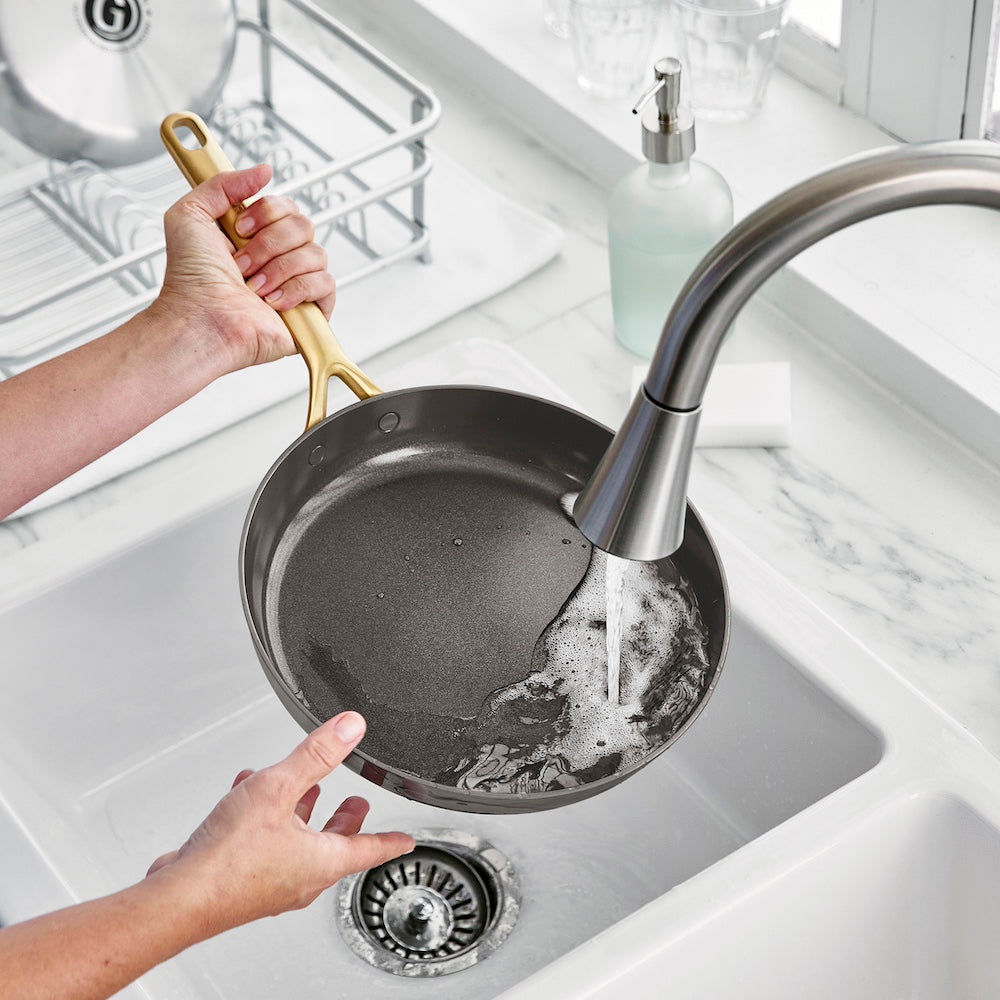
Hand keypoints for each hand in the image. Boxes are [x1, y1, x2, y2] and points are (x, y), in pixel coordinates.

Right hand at [146, 712, 413, 931]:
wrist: (177, 898)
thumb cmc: (228, 860)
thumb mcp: (279, 788)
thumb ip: (316, 755)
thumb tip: (350, 729)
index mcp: (322, 861)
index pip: (371, 849)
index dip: (391, 840)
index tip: (405, 840)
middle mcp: (300, 878)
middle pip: (334, 845)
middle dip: (345, 821)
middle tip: (354, 805)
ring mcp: (270, 883)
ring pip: (296, 844)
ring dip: (302, 815)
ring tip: (302, 791)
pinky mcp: (242, 881)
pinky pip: (264, 845)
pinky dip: (266, 819)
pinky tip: (247, 796)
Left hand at [154, 163, 336, 373]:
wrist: (200, 320)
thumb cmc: (189, 281)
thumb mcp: (190, 213)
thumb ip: (223, 182)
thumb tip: (265, 170)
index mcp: (257, 235)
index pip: (287, 206)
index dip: (266, 213)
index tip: (239, 230)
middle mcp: (279, 258)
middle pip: (304, 225)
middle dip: (269, 244)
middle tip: (242, 264)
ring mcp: (297, 285)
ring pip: (316, 254)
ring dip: (279, 269)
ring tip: (254, 288)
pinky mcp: (311, 312)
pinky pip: (326, 284)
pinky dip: (297, 290)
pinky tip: (273, 302)